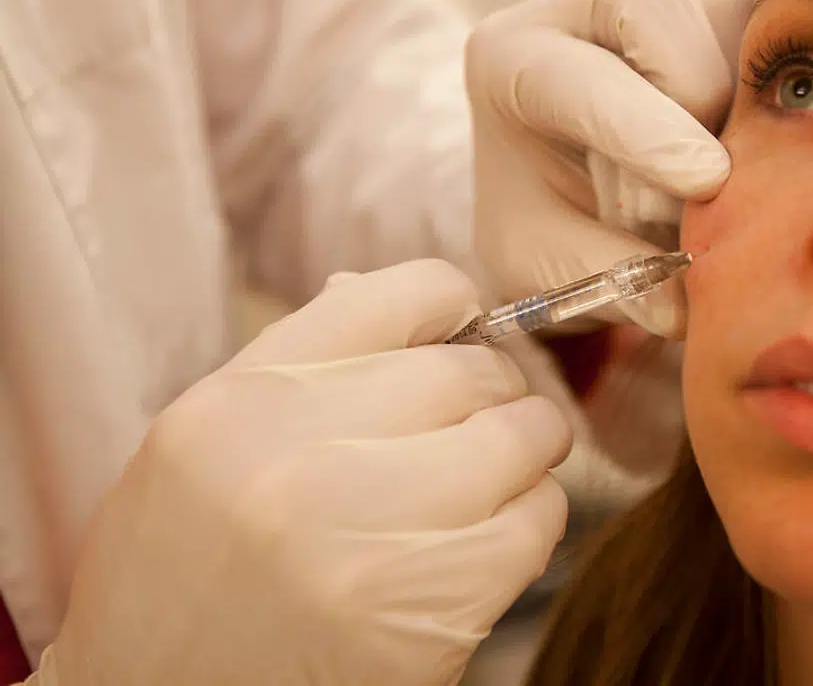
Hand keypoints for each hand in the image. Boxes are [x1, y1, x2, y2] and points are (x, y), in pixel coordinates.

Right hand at [30, 261, 570, 685]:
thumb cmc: (181, 576)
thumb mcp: (206, 446)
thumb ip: (311, 369)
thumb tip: (437, 311)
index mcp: (245, 399)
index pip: (409, 292)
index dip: (454, 313)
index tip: (458, 344)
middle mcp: (306, 455)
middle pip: (477, 372)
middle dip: (492, 399)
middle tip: (470, 435)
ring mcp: (370, 537)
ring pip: (526, 437)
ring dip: (521, 459)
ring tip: (481, 491)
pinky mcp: (428, 614)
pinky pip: (538, 524)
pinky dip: (527, 527)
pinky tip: (481, 549)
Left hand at [466, 0, 754, 338]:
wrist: (573, 186)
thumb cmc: (550, 222)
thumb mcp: (546, 266)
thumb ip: (604, 279)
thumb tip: (679, 306)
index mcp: (512, 57)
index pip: (579, 74)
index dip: (644, 129)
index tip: (702, 183)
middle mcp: (584, 0)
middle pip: (655, 6)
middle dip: (698, 105)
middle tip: (705, 191)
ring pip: (728, 7)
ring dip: (747, 98)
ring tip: (727, 173)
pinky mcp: (728, 2)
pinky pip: (775, 26)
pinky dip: (785, 90)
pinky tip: (767, 146)